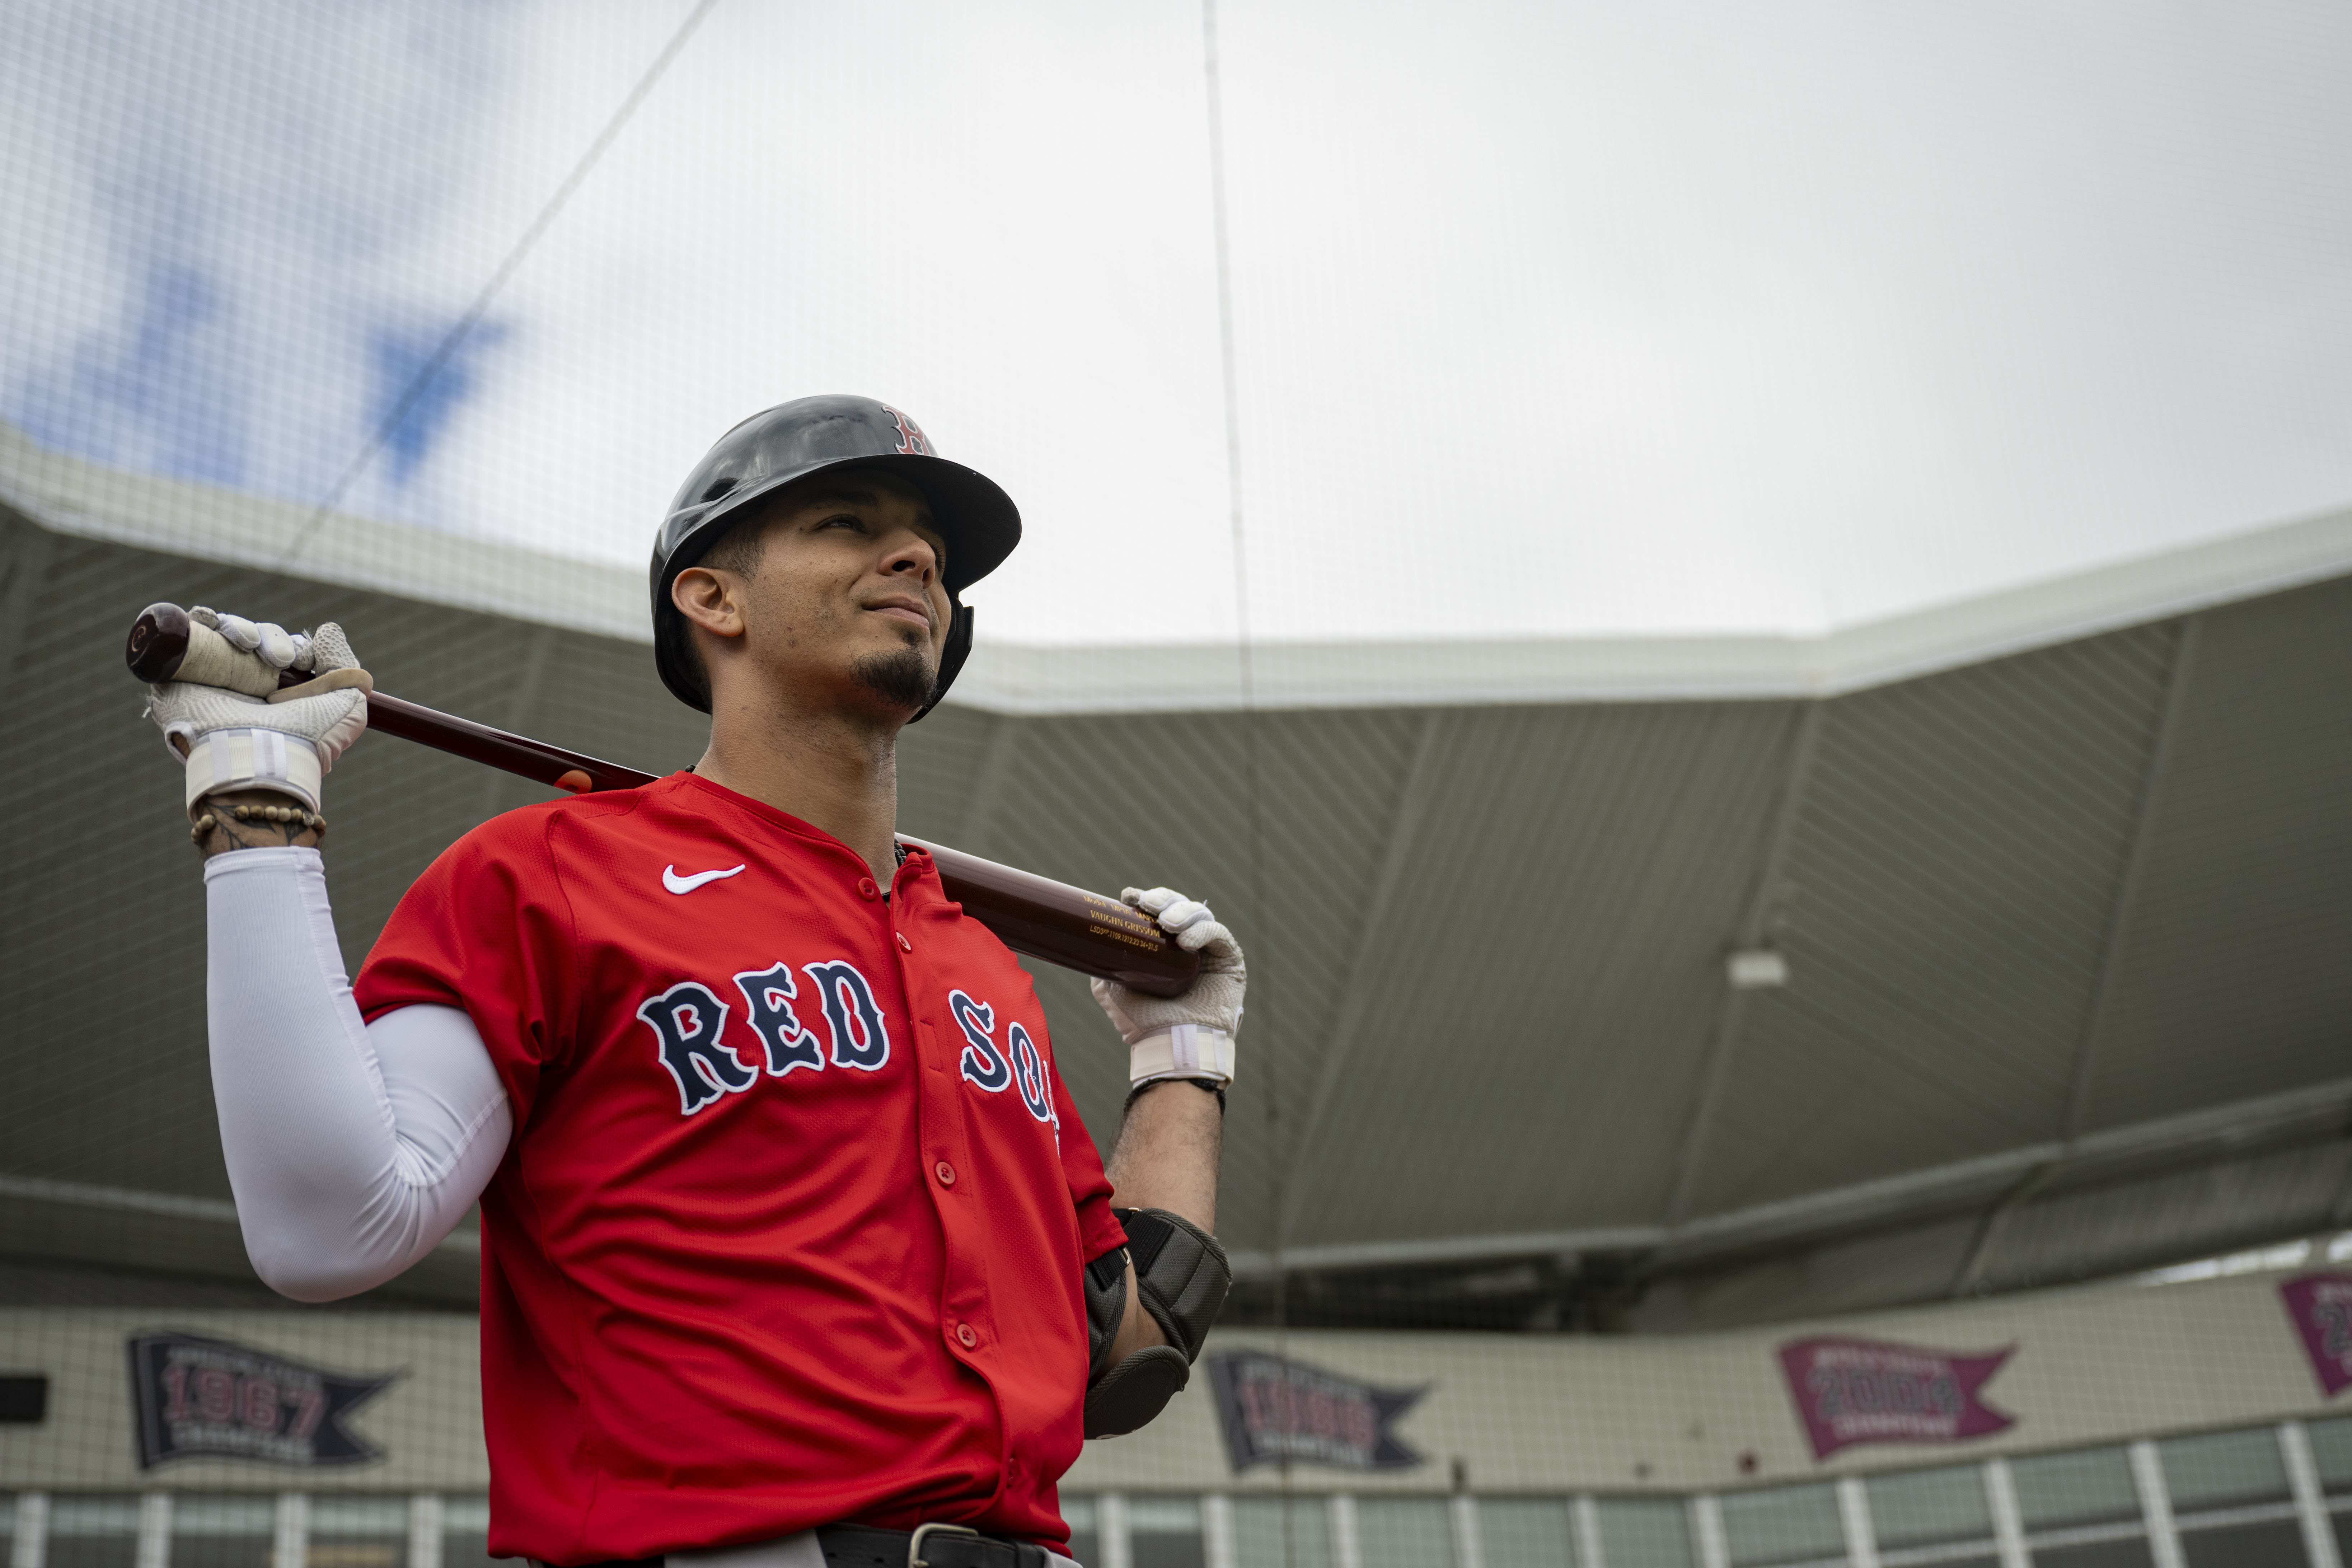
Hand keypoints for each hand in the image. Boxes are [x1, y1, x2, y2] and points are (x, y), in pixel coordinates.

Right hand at [145, 609, 370, 817]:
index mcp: (275, 692)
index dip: (289, 644)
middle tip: (279, 659)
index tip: (302, 660)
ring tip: (249, 644)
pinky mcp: (177, 676)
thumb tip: (328, 630)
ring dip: (239, 628)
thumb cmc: (307, 738)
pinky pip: (185, 635)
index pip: (277, 649)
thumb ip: (345, 666)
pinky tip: (211, 621)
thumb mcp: (347, 705)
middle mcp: (240, 686)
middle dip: (268, 638)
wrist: (259, 756)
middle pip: (250, 638)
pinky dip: (200, 619)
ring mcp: (207, 680)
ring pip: (220, 633)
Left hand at [1090, 887, 1245, 1087]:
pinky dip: (1203, 931)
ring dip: (1182, 912)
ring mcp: (1209, 953)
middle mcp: (1187, 947)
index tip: (1130, 897)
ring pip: (1200, 914)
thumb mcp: (1112, 987)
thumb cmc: (1142, 1021)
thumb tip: (1089, 940)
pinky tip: (1187, 942)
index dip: (1147, 899)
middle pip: (1180, 906)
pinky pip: (1220, 933)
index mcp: (1162, 948)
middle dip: (1164, 899)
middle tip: (1149, 906)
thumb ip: (1103, 964)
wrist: (1168, 1044)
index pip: (1158, 912)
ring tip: (1168, 925)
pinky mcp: (1230, 961)